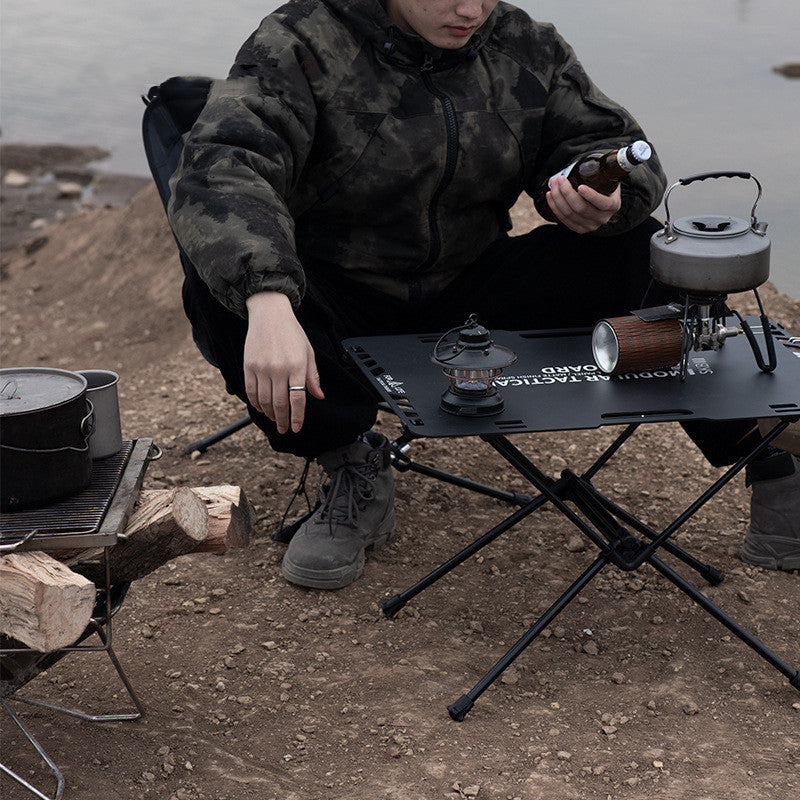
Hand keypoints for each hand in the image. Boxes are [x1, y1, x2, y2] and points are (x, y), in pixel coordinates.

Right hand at [243, 291, 323, 433]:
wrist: (269, 314)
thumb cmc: (292, 333)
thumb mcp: (308, 352)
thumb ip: (313, 376)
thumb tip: (319, 396)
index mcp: (297, 366)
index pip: (298, 399)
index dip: (297, 417)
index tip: (297, 427)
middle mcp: (279, 369)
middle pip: (280, 403)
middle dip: (283, 420)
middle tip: (284, 429)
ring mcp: (262, 368)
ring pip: (264, 400)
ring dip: (270, 413)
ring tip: (274, 419)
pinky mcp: (249, 366)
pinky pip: (251, 391)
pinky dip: (255, 403)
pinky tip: (261, 408)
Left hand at [546, 176, 621, 232]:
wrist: (602, 202)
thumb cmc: (605, 185)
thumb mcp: (611, 178)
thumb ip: (611, 169)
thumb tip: (615, 156)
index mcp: (613, 206)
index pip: (602, 203)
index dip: (591, 196)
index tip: (580, 186)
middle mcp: (602, 218)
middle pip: (581, 208)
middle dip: (567, 192)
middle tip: (559, 179)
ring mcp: (590, 226)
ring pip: (569, 214)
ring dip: (558, 198)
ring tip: (553, 183)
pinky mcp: (579, 229)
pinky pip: (563, 219)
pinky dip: (554, 207)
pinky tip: (550, 195)